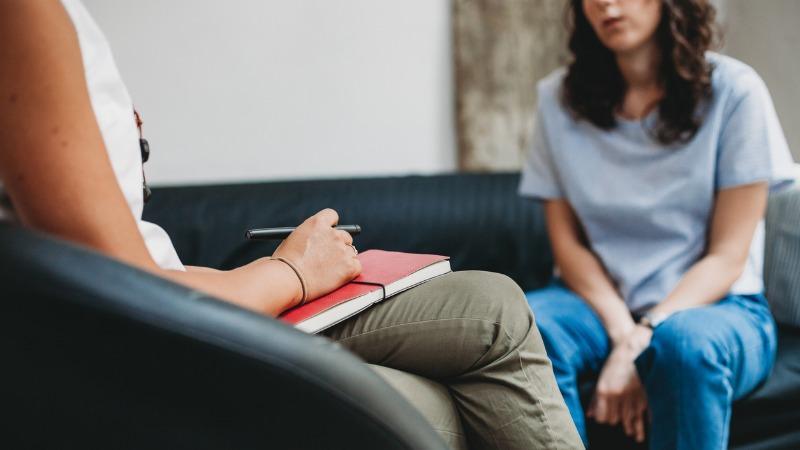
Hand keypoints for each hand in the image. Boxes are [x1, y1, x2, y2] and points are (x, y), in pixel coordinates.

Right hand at [273, 209, 361, 302]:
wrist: (287, 281)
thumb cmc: (284, 264)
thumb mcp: (293, 240)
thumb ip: (308, 236)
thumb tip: (315, 240)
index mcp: (317, 223)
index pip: (332, 216)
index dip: (331, 225)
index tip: (330, 232)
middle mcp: (333, 233)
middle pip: (345, 235)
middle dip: (338, 245)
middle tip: (329, 257)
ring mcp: (342, 250)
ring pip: (351, 252)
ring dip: (343, 259)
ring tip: (327, 271)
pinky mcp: (350, 267)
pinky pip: (356, 266)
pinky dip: (349, 271)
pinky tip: (336, 277)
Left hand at [588, 325, 651, 442]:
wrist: (631, 349)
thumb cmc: (614, 364)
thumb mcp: (601, 379)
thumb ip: (595, 399)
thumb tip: (590, 415)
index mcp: (604, 391)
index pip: (603, 417)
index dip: (605, 420)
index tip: (607, 419)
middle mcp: (617, 395)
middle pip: (616, 420)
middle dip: (618, 422)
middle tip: (622, 425)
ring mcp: (632, 395)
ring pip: (630, 419)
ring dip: (631, 427)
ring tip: (635, 435)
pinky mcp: (644, 394)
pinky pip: (643, 413)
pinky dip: (643, 420)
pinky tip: (644, 425)